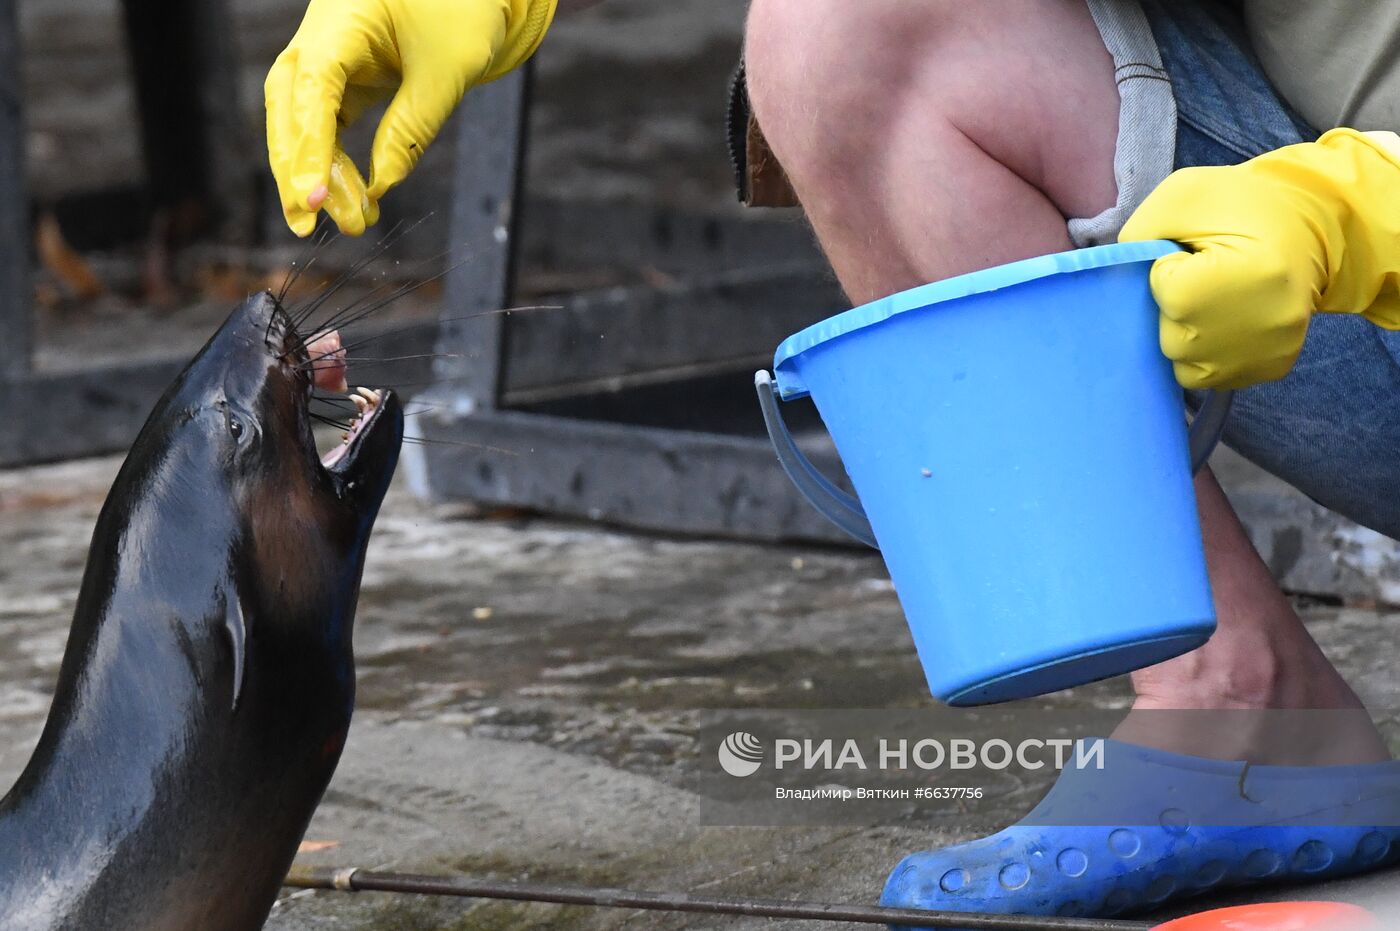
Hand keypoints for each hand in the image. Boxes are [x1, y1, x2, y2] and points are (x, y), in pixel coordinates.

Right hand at [266, 0, 555, 235]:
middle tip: (308, 225)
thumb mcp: (448, 69)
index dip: (308, 148)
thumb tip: (380, 187)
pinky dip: (335, 161)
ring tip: (350, 222)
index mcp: (342, 18)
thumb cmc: (462, 8)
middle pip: (289, 107)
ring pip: (301, 120)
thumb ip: (412, 126)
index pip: (312, 88)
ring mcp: (327, 56)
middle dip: (297, 169)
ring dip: (318, 174)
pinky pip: (326, 123)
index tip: (310, 200)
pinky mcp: (342, 76)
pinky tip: (355, 198)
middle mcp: (321, 35)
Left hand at [1120, 128, 1399, 388]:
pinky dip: (1211, 354)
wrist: (1310, 223)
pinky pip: (1215, 376)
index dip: (1169, 270)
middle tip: (1206, 279)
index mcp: (1233, 279)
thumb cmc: (1241, 205)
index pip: (1164, 292)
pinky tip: (1228, 321)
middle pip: (1170, 338)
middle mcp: (1252, 329)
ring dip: (1188, 337)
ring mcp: (1263, 354)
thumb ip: (1138, 237)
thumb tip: (1111, 284)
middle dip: (1175, 309)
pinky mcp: (1271, 368)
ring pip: (1186, 367)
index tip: (1195, 254)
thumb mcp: (1183, 195)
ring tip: (1214, 304)